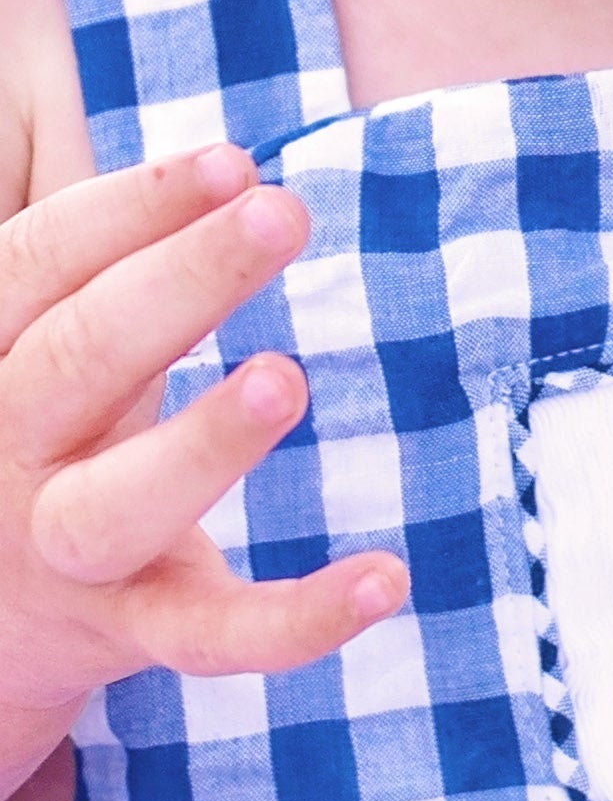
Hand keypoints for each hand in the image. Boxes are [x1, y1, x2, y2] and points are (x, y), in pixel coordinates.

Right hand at [0, 147, 407, 766]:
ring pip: (121, 503)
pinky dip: (301, 619)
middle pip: (78, 357)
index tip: (230, 162)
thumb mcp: (40, 354)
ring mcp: (66, 555)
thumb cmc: (45, 446)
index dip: (129, 209)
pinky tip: (387, 578)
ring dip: (203, 441)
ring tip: (285, 376)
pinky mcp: (133, 634)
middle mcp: (10, 455)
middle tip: (279, 213)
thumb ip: (98, 281)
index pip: (37, 267)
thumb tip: (226, 175)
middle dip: (179, 281)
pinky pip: (216, 638)